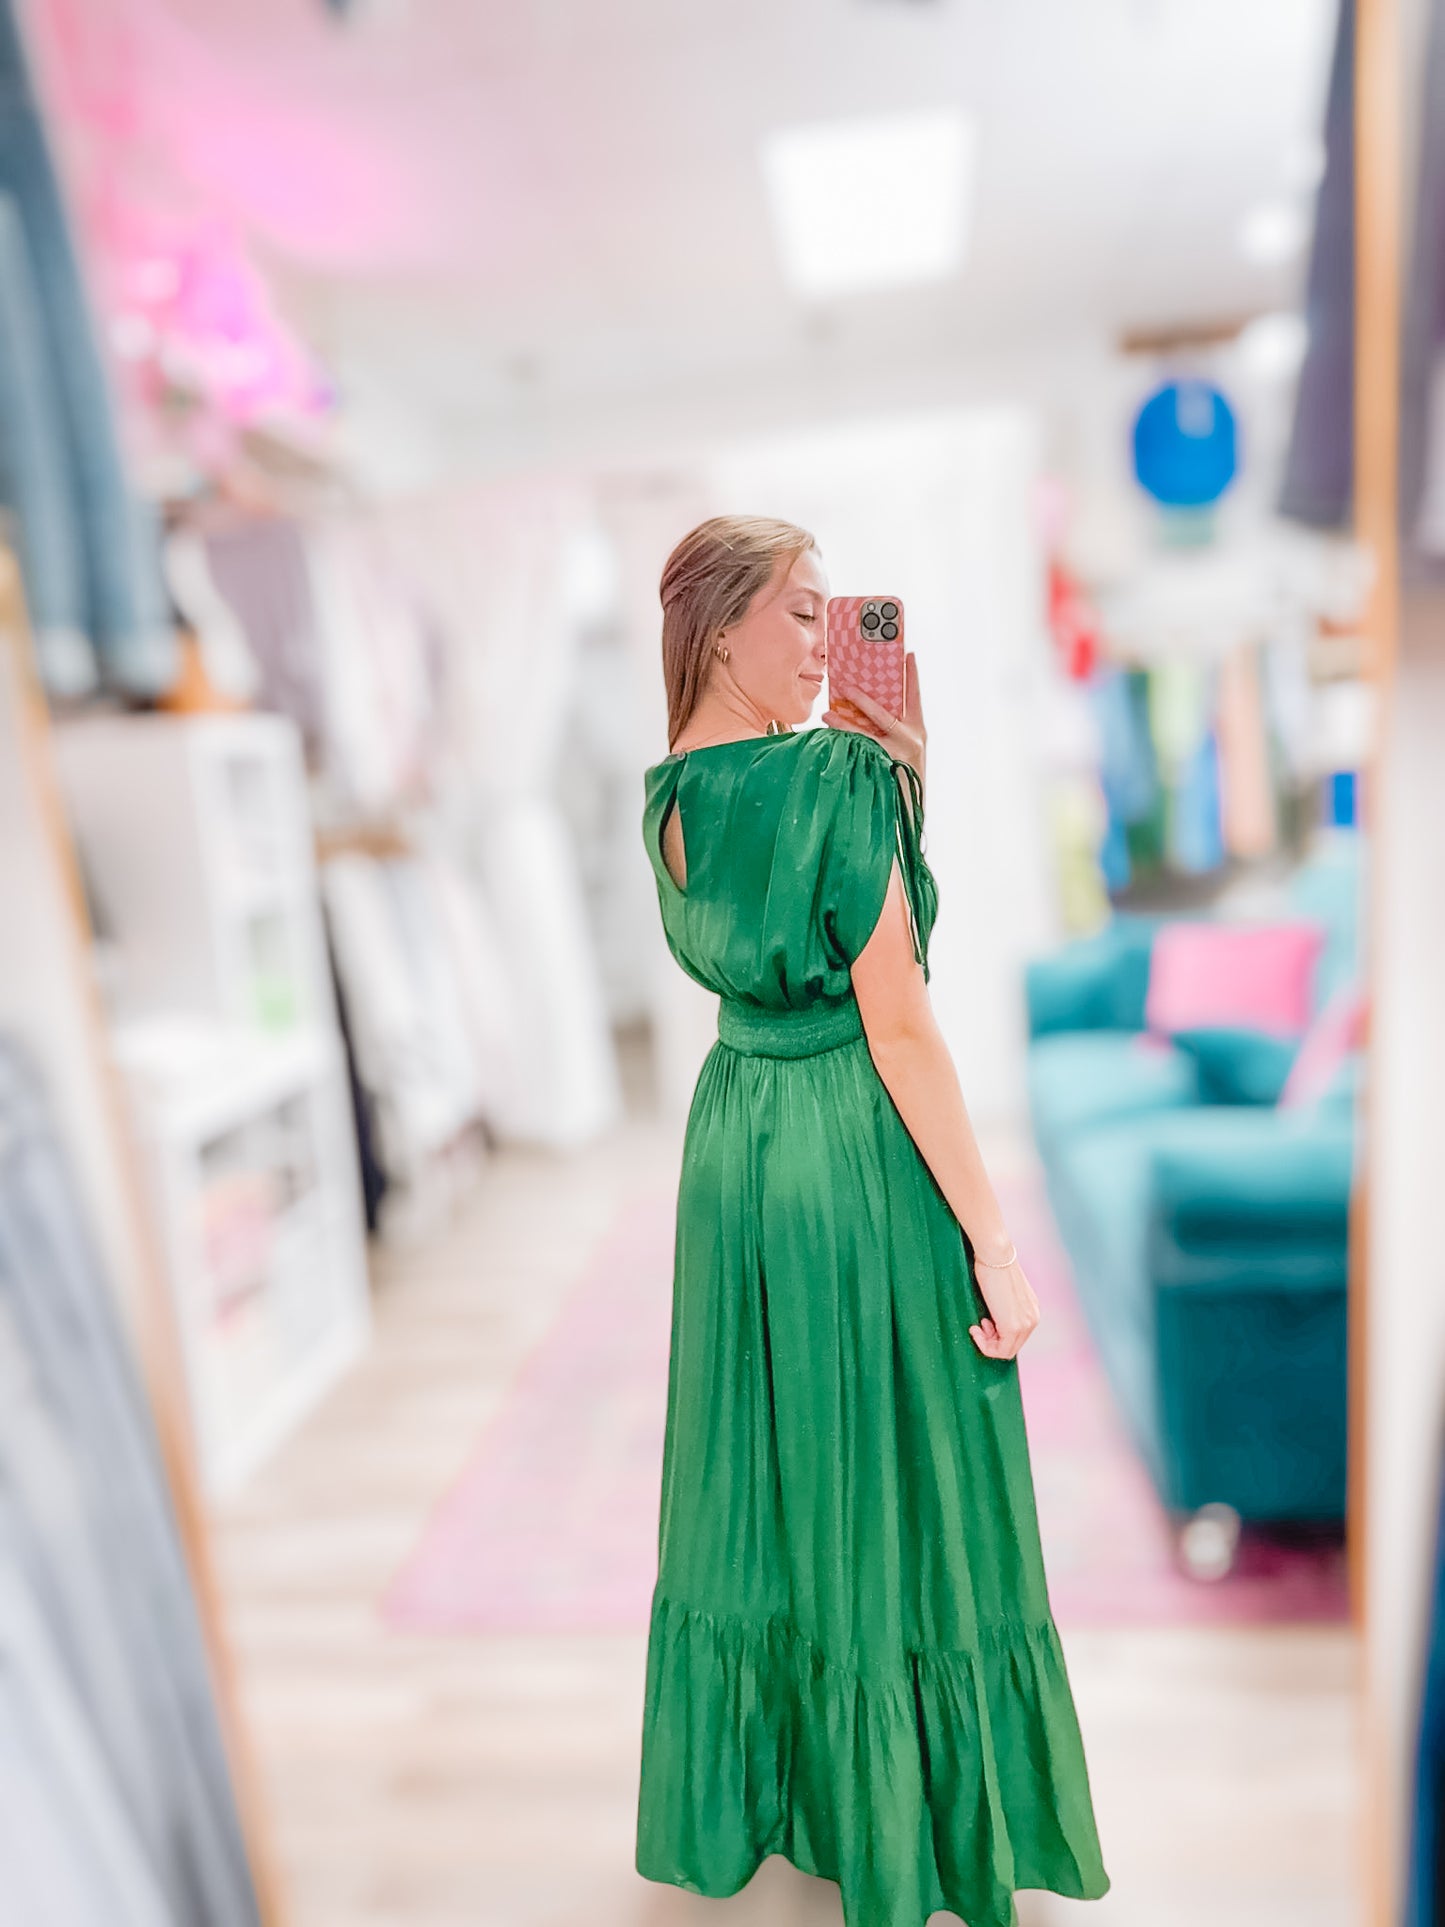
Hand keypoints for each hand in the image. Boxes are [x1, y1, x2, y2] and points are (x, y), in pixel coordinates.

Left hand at [823, 650, 926, 791]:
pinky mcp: (880, 772)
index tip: (908, 654)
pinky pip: (858, 755)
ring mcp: (895, 758)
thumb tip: (865, 707)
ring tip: (827, 715)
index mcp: (917, 732)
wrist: (911, 813)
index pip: (915, 698)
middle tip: (845, 687)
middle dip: (862, 700)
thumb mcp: (907, 749)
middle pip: (883, 716)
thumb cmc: (905, 776)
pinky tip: (829, 741)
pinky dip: (844, 747)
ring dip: (844, 725)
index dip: (912, 676)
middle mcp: (909, 742)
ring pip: (865, 737)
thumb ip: (893, 729)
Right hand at [968, 1252, 1040, 1359]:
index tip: (982, 1321)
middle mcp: (1033, 1319)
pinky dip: (985, 1346)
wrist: (995, 1255)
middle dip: (991, 1340)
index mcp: (1032, 1310)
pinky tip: (975, 1329)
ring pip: (1006, 1351)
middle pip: (1012, 1346)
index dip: (996, 1334)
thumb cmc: (992, 1266)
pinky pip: (1000, 1351)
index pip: (1016, 1336)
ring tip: (977, 1326)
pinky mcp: (1013, 1327)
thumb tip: (991, 1318)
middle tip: (978, 1325)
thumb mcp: (1002, 1290)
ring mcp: (1025, 1324)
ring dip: (987, 1343)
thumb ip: (1003, 1306)